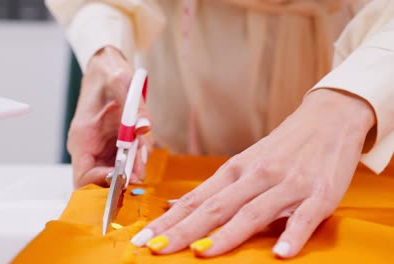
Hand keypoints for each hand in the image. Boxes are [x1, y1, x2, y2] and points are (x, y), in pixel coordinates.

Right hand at [67, 46, 152, 188]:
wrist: (107, 69)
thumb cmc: (108, 75)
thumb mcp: (122, 83)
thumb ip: (134, 107)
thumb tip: (143, 128)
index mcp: (82, 138)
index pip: (83, 177)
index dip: (102, 183)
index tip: (124, 175)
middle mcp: (89, 148)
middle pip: (100, 181)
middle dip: (122, 179)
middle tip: (140, 170)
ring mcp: (101, 150)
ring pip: (115, 175)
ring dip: (131, 171)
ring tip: (142, 154)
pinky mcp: (113, 147)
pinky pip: (124, 164)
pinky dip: (135, 162)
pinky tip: (142, 149)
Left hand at [131, 89, 374, 257]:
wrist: (328, 117)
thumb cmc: (282, 145)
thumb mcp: (245, 161)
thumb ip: (216, 188)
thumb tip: (178, 203)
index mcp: (235, 170)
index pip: (196, 200)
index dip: (169, 221)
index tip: (144, 238)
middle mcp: (256, 176)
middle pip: (215, 208)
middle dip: (183, 231)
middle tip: (157, 249)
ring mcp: (287, 184)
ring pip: (252, 212)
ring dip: (226, 235)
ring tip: (202, 254)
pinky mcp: (320, 193)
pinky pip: (305, 217)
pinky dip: (293, 234)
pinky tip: (281, 253)